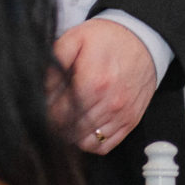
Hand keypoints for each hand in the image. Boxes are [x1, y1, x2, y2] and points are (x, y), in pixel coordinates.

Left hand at [52, 18, 158, 153]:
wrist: (143, 39)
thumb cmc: (107, 39)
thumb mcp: (75, 38)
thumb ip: (54, 61)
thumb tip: (40, 87)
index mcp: (93, 82)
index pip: (58, 114)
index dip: (45, 112)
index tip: (43, 104)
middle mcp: (109, 103)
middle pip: (70, 131)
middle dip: (55, 124)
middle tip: (52, 112)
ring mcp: (122, 115)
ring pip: (85, 143)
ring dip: (71, 135)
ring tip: (67, 119)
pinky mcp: (130, 122)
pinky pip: (104, 147)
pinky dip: (90, 142)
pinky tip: (84, 126)